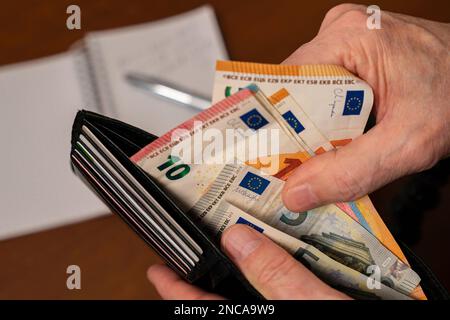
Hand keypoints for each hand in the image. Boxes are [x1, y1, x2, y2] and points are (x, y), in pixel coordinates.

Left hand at [147, 224, 348, 298]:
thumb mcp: (316, 306)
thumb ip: (277, 275)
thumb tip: (238, 237)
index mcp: (257, 319)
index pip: (196, 308)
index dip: (172, 288)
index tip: (156, 268)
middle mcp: (263, 316)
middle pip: (218, 300)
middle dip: (203, 276)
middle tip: (193, 248)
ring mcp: (279, 311)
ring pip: (246, 297)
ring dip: (235, 273)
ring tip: (228, 247)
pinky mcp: (296, 306)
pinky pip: (270, 297)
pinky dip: (265, 279)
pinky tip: (272, 261)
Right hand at [281, 4, 449, 211]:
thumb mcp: (408, 142)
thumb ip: (353, 170)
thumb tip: (297, 192)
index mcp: (348, 37)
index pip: (284, 83)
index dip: (270, 124)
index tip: (259, 158)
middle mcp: (341, 33)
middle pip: (290, 92)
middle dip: (289, 134)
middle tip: (284, 172)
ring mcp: (345, 45)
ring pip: (304, 97)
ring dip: (306, 131)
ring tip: (308, 163)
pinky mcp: (352, 59)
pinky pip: (321, 95)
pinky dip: (322, 123)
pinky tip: (330, 144)